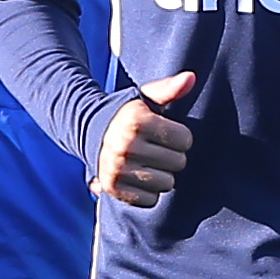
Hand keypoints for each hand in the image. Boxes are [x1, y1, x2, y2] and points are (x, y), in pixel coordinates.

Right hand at [96, 69, 196, 206]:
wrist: (88, 132)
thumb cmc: (127, 116)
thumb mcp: (145, 98)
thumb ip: (169, 89)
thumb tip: (191, 78)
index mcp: (136, 121)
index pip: (185, 139)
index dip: (179, 137)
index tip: (164, 133)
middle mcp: (125, 146)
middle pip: (178, 163)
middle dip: (172, 157)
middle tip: (154, 149)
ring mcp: (117, 169)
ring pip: (167, 183)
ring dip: (162, 176)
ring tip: (146, 163)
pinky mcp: (113, 189)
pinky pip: (151, 200)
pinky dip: (149, 193)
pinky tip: (138, 178)